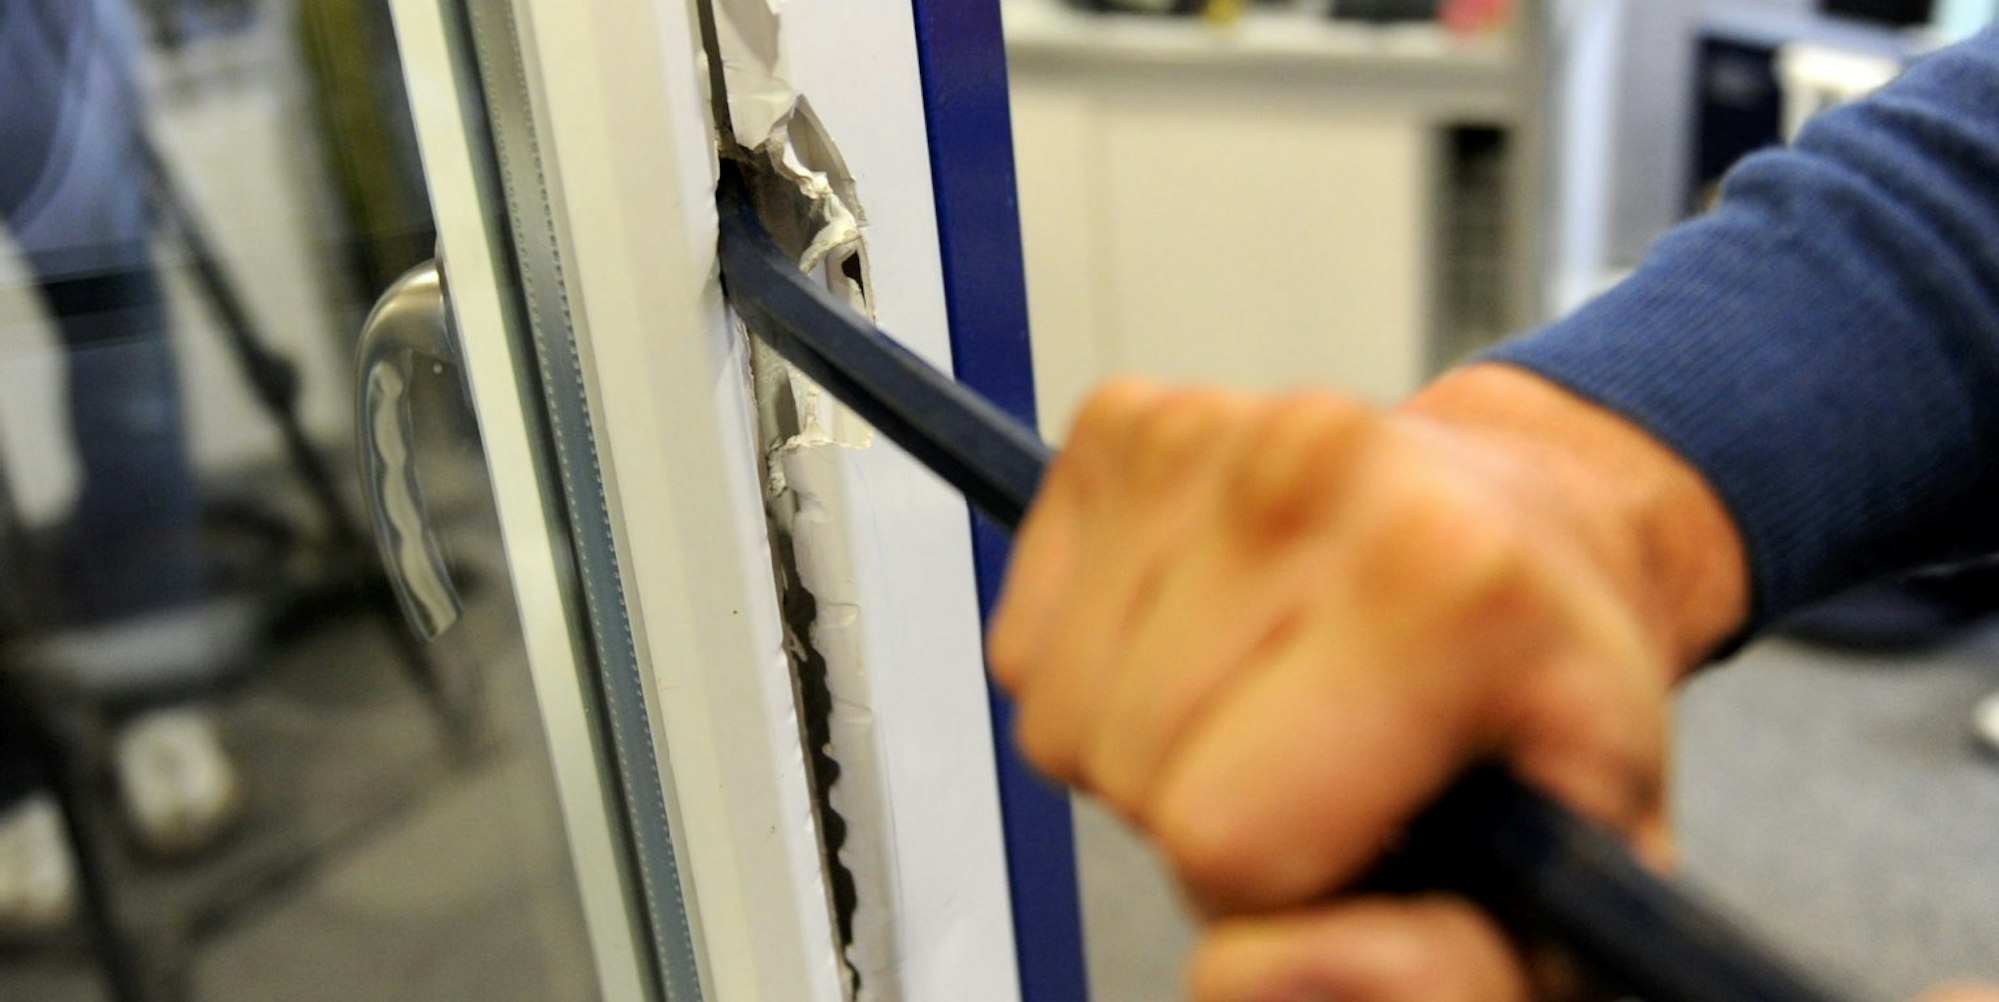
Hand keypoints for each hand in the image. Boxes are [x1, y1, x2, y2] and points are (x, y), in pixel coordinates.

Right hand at [988, 368, 1747, 999]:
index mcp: (1449, 585)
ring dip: (1143, 738)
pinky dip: (1092, 665)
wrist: (1523, 526)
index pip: (1223, 834)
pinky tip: (1206, 636)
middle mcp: (1319, 471)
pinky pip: (1020, 637)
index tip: (1359, 823)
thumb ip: (1447, 976)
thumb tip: (1245, 974)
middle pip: (1126, 766)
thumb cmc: (1536, 700)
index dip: (1277, 881)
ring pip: (1052, 707)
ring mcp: (1209, 429)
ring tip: (1268, 699)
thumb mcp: (1566, 879)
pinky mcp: (1125, 422)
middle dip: (1204, 808)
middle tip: (1315, 759)